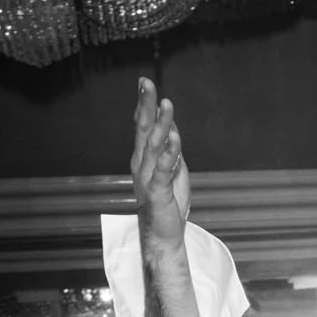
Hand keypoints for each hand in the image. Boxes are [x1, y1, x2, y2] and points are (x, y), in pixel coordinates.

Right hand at [131, 78, 191, 249]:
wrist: (162, 234)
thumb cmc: (167, 201)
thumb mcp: (173, 169)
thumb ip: (170, 148)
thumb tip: (172, 127)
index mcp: (144, 156)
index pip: (143, 125)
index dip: (144, 104)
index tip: (145, 82)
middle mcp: (141, 162)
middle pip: (143, 128)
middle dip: (146, 105)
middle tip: (147, 83)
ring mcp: (148, 176)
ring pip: (153, 145)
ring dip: (161, 124)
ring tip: (166, 104)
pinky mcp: (157, 191)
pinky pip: (163, 169)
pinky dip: (169, 154)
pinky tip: (174, 140)